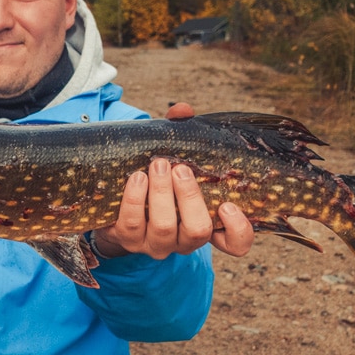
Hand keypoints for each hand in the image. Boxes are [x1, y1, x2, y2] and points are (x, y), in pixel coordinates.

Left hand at [91, 102, 254, 259]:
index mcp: (206, 223)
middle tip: (180, 169)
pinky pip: (131, 224)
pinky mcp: (128, 240)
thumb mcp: (174, 158)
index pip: (236, 244)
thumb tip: (182, 110)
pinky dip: (134, 199)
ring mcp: (156, 244)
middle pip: (197, 231)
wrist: (116, 200)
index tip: (227, 206)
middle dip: (189, 197)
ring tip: (157, 166)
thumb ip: (183, 134)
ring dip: (161, 194)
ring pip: (164, 228)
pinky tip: (136, 178)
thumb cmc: (155, 177)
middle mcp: (184, 240)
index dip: (238, 230)